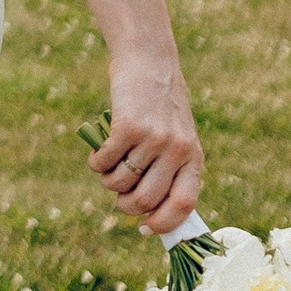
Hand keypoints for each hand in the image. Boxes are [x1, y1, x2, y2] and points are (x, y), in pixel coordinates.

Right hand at [92, 48, 200, 233]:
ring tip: (106, 167)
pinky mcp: (128, 127)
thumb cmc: (159, 105)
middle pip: (146, 200)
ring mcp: (153, 139)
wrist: (148, 61)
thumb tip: (145, 211)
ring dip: (106, 181)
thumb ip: (169, 168)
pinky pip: (105, 161)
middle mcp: (177, 151)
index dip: (164, 223)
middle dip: (125, 205)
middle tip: (116, 195)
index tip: (145, 230)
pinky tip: (97, 153)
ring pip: (120, 182)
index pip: (184, 205)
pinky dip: (96, 162)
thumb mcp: (176, 136)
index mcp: (193, 158)